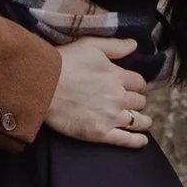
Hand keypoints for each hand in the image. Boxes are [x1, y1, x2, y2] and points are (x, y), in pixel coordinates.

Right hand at [47, 36, 151, 150]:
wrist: (42, 85)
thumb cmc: (64, 63)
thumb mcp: (91, 45)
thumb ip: (116, 45)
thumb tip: (135, 45)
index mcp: (117, 76)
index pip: (139, 83)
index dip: (137, 85)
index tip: (133, 87)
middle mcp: (118, 97)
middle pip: (139, 102)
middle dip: (137, 101)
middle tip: (132, 103)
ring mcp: (110, 117)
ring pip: (137, 121)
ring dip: (143, 121)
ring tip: (143, 121)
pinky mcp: (100, 133)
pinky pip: (125, 140)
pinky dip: (136, 141)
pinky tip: (142, 140)